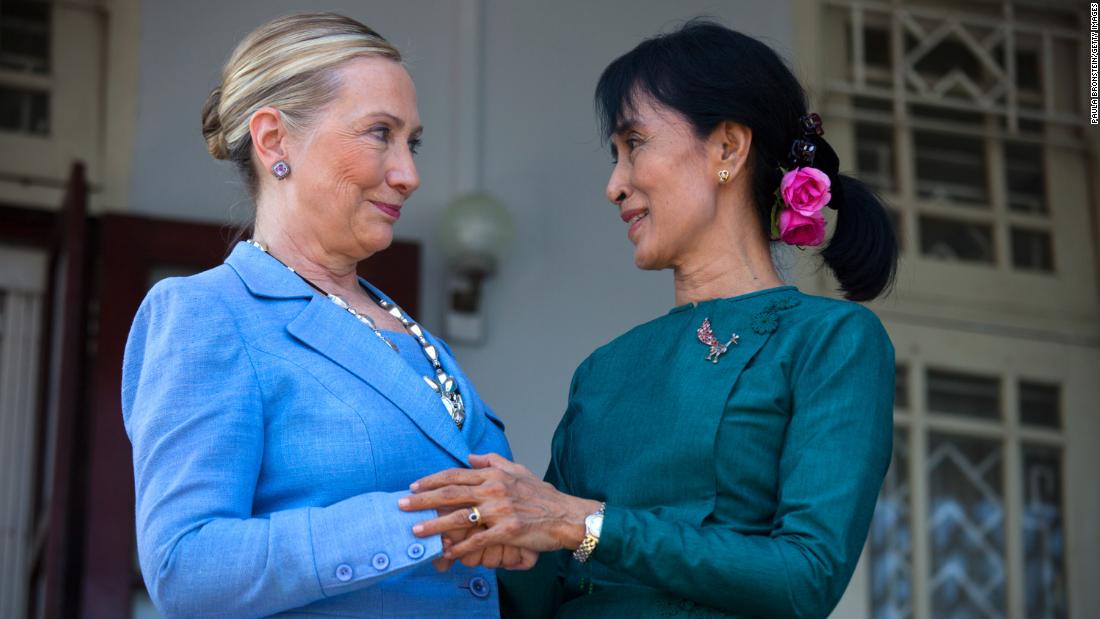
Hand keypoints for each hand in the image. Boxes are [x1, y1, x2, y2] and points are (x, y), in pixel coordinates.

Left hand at [400, 453, 600, 559]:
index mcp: (494, 475)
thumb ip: (493, 462)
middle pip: (450, 494)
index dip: (432, 481)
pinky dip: (460, 547)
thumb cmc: (543, 495)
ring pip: (459, 517)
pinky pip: (477, 540)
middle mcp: (494, 490)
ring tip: (415, 530)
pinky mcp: (507, 531)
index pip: (455, 475)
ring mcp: (500, 511)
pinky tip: (446, 553)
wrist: (566, 515)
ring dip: (434, 525)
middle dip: (422, 500)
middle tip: (402, 505)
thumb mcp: (518, 471)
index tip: (413, 486)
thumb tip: (471, 457)